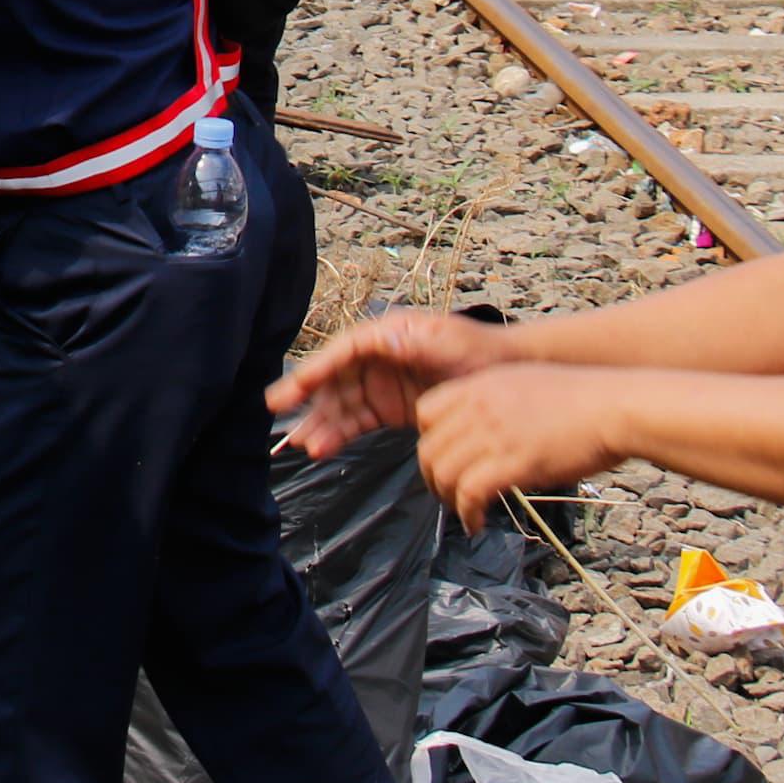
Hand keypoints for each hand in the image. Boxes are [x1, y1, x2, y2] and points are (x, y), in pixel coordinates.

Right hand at [268, 309, 516, 459]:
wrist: (504, 375)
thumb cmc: (477, 351)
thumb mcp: (445, 342)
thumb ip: (411, 343)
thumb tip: (379, 341)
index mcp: (386, 334)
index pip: (343, 350)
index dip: (318, 367)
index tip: (297, 386)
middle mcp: (376, 357)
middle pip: (334, 378)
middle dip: (308, 397)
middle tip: (278, 412)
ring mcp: (380, 384)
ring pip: (340, 403)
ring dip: (322, 422)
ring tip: (307, 444)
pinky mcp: (388, 408)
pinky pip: (356, 421)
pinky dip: (339, 434)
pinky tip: (324, 447)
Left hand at [413, 364, 637, 534]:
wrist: (614, 406)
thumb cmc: (582, 398)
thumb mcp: (524, 383)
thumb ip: (494, 402)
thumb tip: (482, 430)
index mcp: (479, 384)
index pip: (425, 412)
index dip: (429, 441)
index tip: (443, 459)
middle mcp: (479, 407)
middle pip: (428, 448)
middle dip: (433, 478)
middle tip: (448, 494)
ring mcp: (495, 434)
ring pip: (443, 473)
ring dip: (447, 500)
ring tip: (463, 512)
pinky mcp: (515, 463)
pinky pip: (469, 494)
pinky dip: (466, 514)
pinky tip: (476, 524)